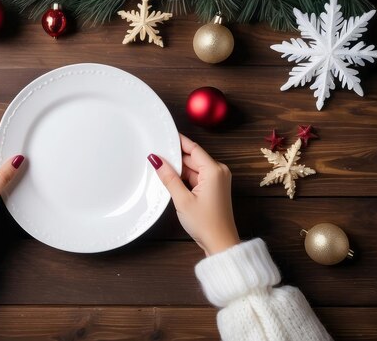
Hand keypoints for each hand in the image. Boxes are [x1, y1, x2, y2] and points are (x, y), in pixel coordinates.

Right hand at [148, 134, 238, 255]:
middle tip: (156, 156)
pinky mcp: (214, 189)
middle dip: (175, 157)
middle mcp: (218, 171)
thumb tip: (156, 160)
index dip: (178, 141)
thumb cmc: (206, 223)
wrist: (220, 243)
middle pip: (193, 157)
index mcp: (214, 170)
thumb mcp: (182, 199)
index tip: (165, 134)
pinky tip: (172, 181)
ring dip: (179, 170)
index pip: (193, 148)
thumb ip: (168, 177)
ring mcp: (217, 180)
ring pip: (193, 168)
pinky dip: (185, 178)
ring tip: (162, 171)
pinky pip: (197, 177)